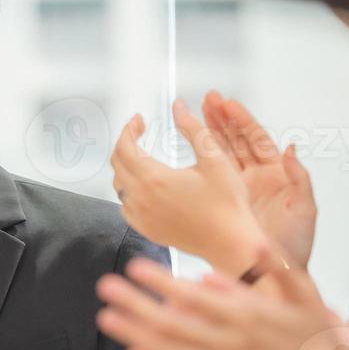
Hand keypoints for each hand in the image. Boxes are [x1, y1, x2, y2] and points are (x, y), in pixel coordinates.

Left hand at [96, 250, 348, 349]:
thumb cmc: (319, 336)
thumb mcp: (305, 293)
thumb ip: (273, 269)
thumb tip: (232, 258)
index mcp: (248, 315)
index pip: (192, 295)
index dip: (159, 281)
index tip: (135, 267)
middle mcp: (231, 344)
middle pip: (171, 323)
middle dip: (134, 303)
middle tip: (106, 286)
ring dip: (135, 333)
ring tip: (107, 318)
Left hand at [110, 100, 266, 276]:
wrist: (231, 243)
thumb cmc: (227, 203)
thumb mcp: (215, 159)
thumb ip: (193, 128)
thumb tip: (178, 106)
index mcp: (153, 179)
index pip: (124, 147)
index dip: (128, 129)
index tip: (140, 120)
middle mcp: (141, 199)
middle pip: (117, 164)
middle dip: (125, 143)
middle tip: (140, 132)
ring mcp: (141, 217)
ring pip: (119, 186)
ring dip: (126, 167)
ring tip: (144, 155)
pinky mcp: (147, 230)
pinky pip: (127, 206)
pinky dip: (130, 191)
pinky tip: (147, 185)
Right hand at [201, 92, 315, 268]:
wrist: (274, 274)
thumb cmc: (295, 246)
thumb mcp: (305, 210)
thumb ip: (300, 178)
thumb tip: (291, 149)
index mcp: (276, 174)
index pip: (256, 139)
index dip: (242, 120)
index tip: (227, 103)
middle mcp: (255, 177)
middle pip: (236, 140)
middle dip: (222, 118)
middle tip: (207, 99)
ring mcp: (237, 189)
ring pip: (221, 153)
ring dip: (210, 131)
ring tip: (197, 111)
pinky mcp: (223, 201)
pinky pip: (211, 175)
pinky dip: (201, 158)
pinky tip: (189, 145)